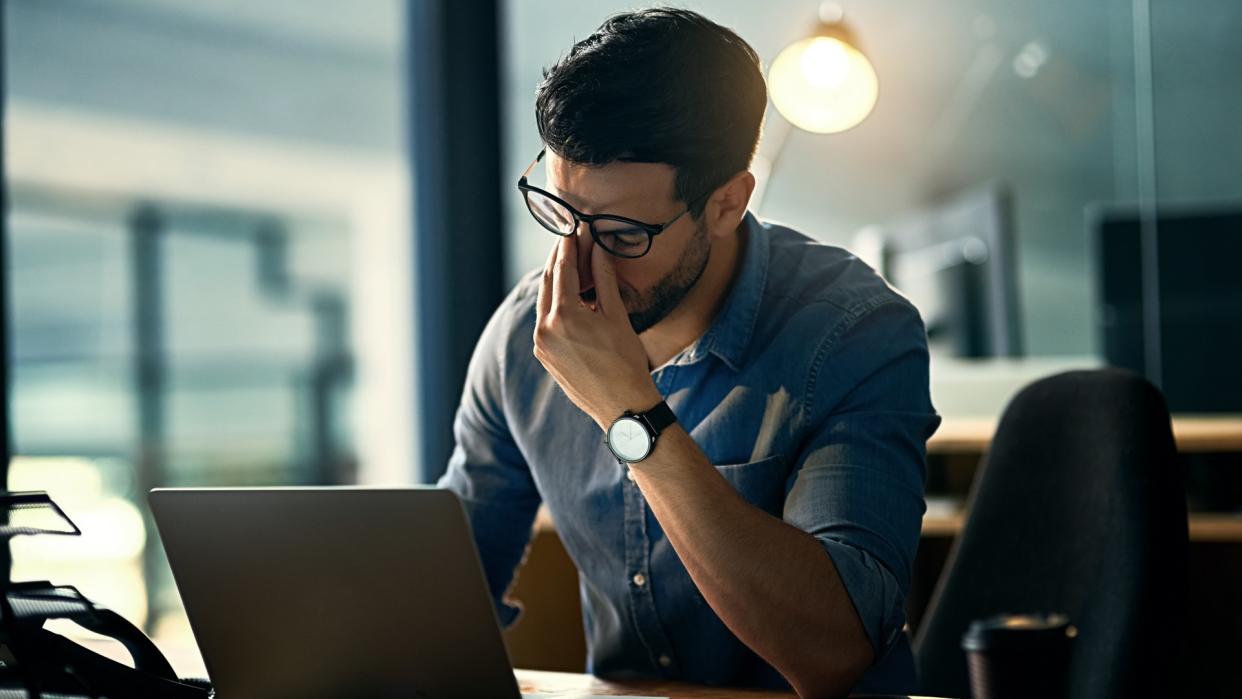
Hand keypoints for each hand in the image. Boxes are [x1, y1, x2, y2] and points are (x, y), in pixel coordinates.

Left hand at [533, 232, 661, 429]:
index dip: (568, 246)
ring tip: (570, 265)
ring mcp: (541, 344)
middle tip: (568, 240)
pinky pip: (545, 322)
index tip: (573, 229)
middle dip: (558, 260)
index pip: (563, 269)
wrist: (622, 406)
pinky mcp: (544, 356)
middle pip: (548, 282)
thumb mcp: (617, 315)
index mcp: (564, 315)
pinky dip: (555, 305)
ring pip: (545, 302)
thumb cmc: (626, 361)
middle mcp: (545, 329)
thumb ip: (604, 279)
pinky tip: (569, 298)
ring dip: (556, 282)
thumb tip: (598, 248)